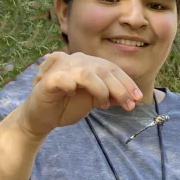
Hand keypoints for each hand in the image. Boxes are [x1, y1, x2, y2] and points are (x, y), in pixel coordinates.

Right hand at [16, 52, 141, 137]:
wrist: (40, 119)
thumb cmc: (65, 106)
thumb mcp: (93, 100)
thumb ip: (109, 95)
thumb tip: (131, 97)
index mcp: (86, 63)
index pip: (110, 68)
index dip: (126, 82)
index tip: (138, 98)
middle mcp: (74, 60)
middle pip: (103, 69)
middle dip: (120, 88)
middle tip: (129, 105)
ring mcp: (61, 68)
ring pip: (89, 72)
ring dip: (102, 89)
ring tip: (105, 105)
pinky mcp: (49, 80)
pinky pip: (66, 79)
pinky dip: (77, 87)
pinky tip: (82, 98)